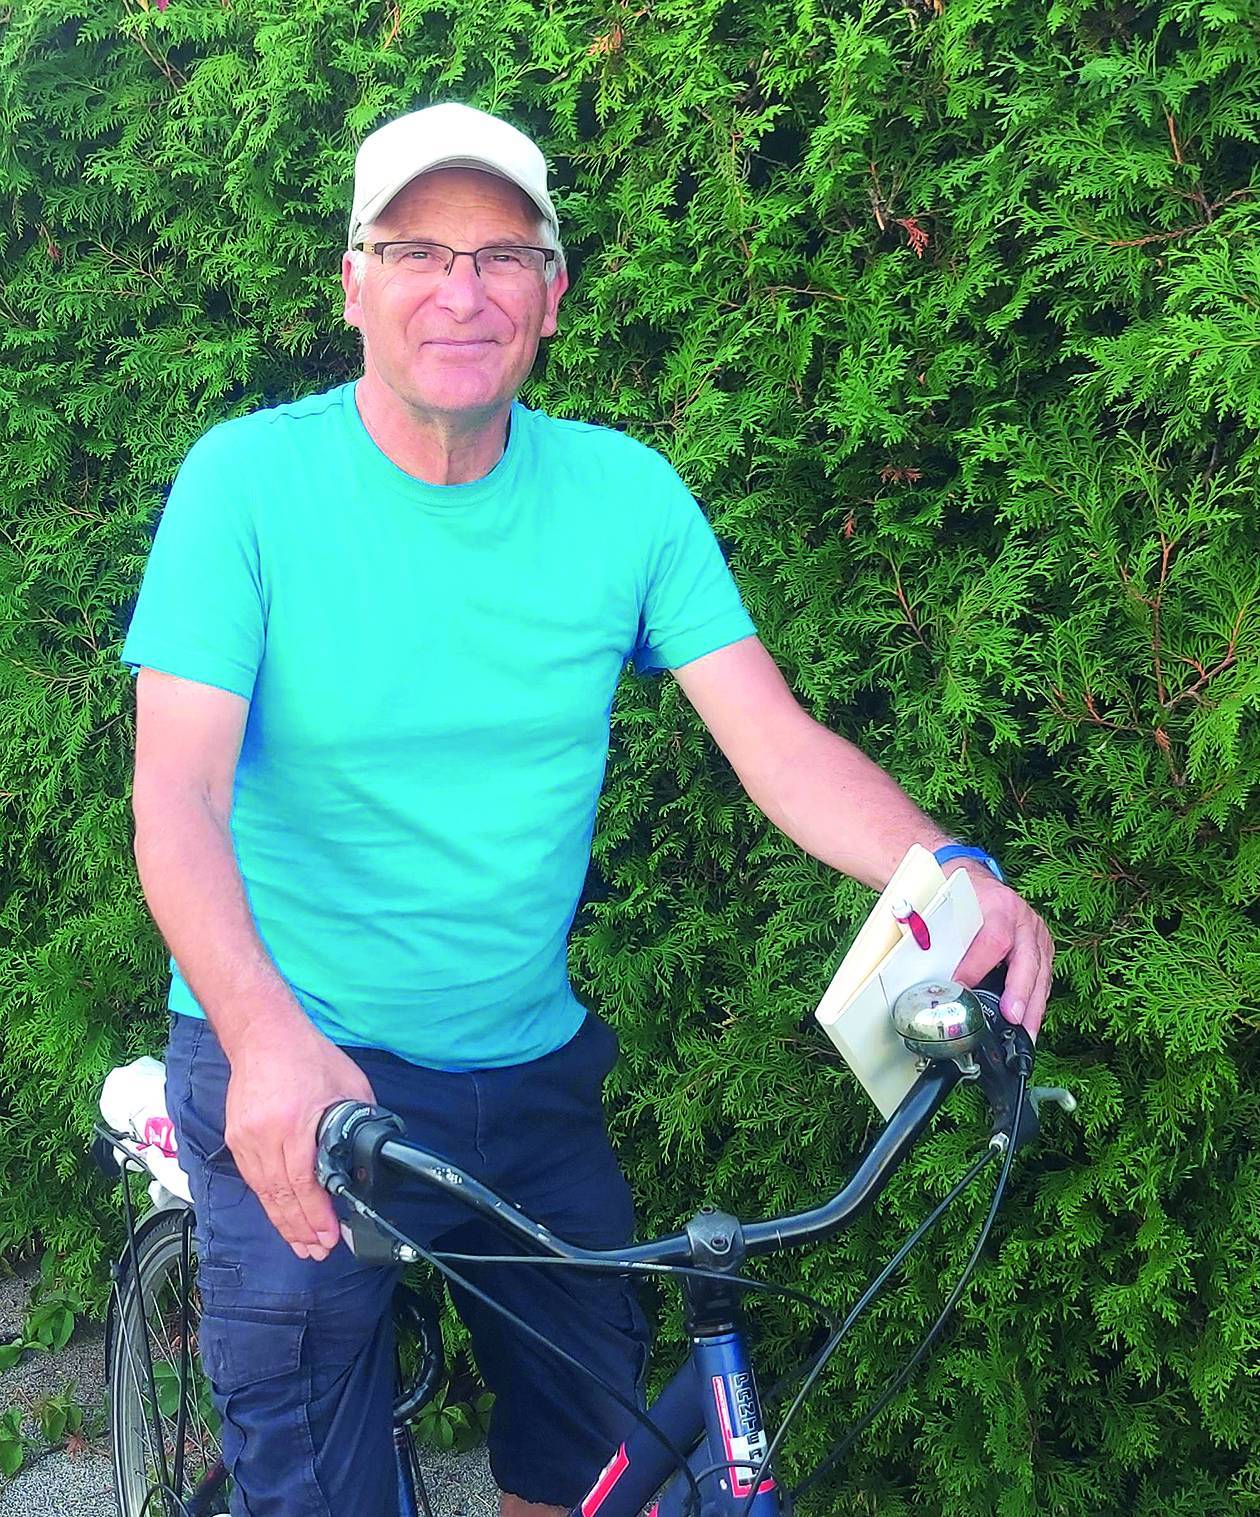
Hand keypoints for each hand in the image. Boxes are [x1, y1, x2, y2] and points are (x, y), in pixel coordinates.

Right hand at [224, 1018, 375, 1260]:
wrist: (263, 1034)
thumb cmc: (308, 1055)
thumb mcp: (348, 1085)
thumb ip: (358, 1121)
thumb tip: (367, 1155)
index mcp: (294, 1123)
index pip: (303, 1184)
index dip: (316, 1216)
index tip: (329, 1237)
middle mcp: (264, 1135)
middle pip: (280, 1196)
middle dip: (300, 1229)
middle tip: (317, 1251)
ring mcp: (245, 1138)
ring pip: (264, 1193)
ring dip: (283, 1222)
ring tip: (301, 1244)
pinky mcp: (235, 1138)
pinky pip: (253, 1179)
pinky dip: (268, 1201)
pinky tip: (282, 1216)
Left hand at [950, 864, 1054, 1039]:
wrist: (971, 875)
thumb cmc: (958, 891)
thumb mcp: (946, 903)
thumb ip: (938, 933)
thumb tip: (923, 966)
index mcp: (998, 905)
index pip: (992, 940)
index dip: (977, 967)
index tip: (961, 990)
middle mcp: (1023, 918)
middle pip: (1027, 960)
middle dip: (1020, 994)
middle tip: (1012, 1019)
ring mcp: (1036, 932)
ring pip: (1041, 972)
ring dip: (1033, 1007)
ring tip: (1026, 1035)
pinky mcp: (1042, 944)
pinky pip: (1043, 975)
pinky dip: (1036, 1000)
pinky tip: (1029, 1021)